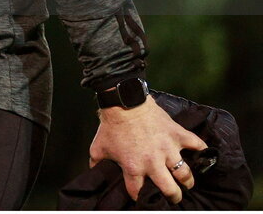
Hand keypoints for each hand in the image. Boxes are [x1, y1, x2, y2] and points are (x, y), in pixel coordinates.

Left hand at [89, 95, 208, 203]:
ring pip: (185, 174)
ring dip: (187, 180)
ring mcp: (168, 149)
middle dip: (173, 196)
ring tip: (186, 182)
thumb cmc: (112, 125)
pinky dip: (202, 150)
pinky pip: (196, 145)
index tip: (143, 196)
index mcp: (134, 167)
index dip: (140, 196)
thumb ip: (97, 163)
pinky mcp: (177, 135)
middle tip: (174, 195)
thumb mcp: (99, 147)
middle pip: (170, 189)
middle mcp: (153, 162)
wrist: (124, 101)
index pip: (139, 192)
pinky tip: (202, 155)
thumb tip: (95, 173)